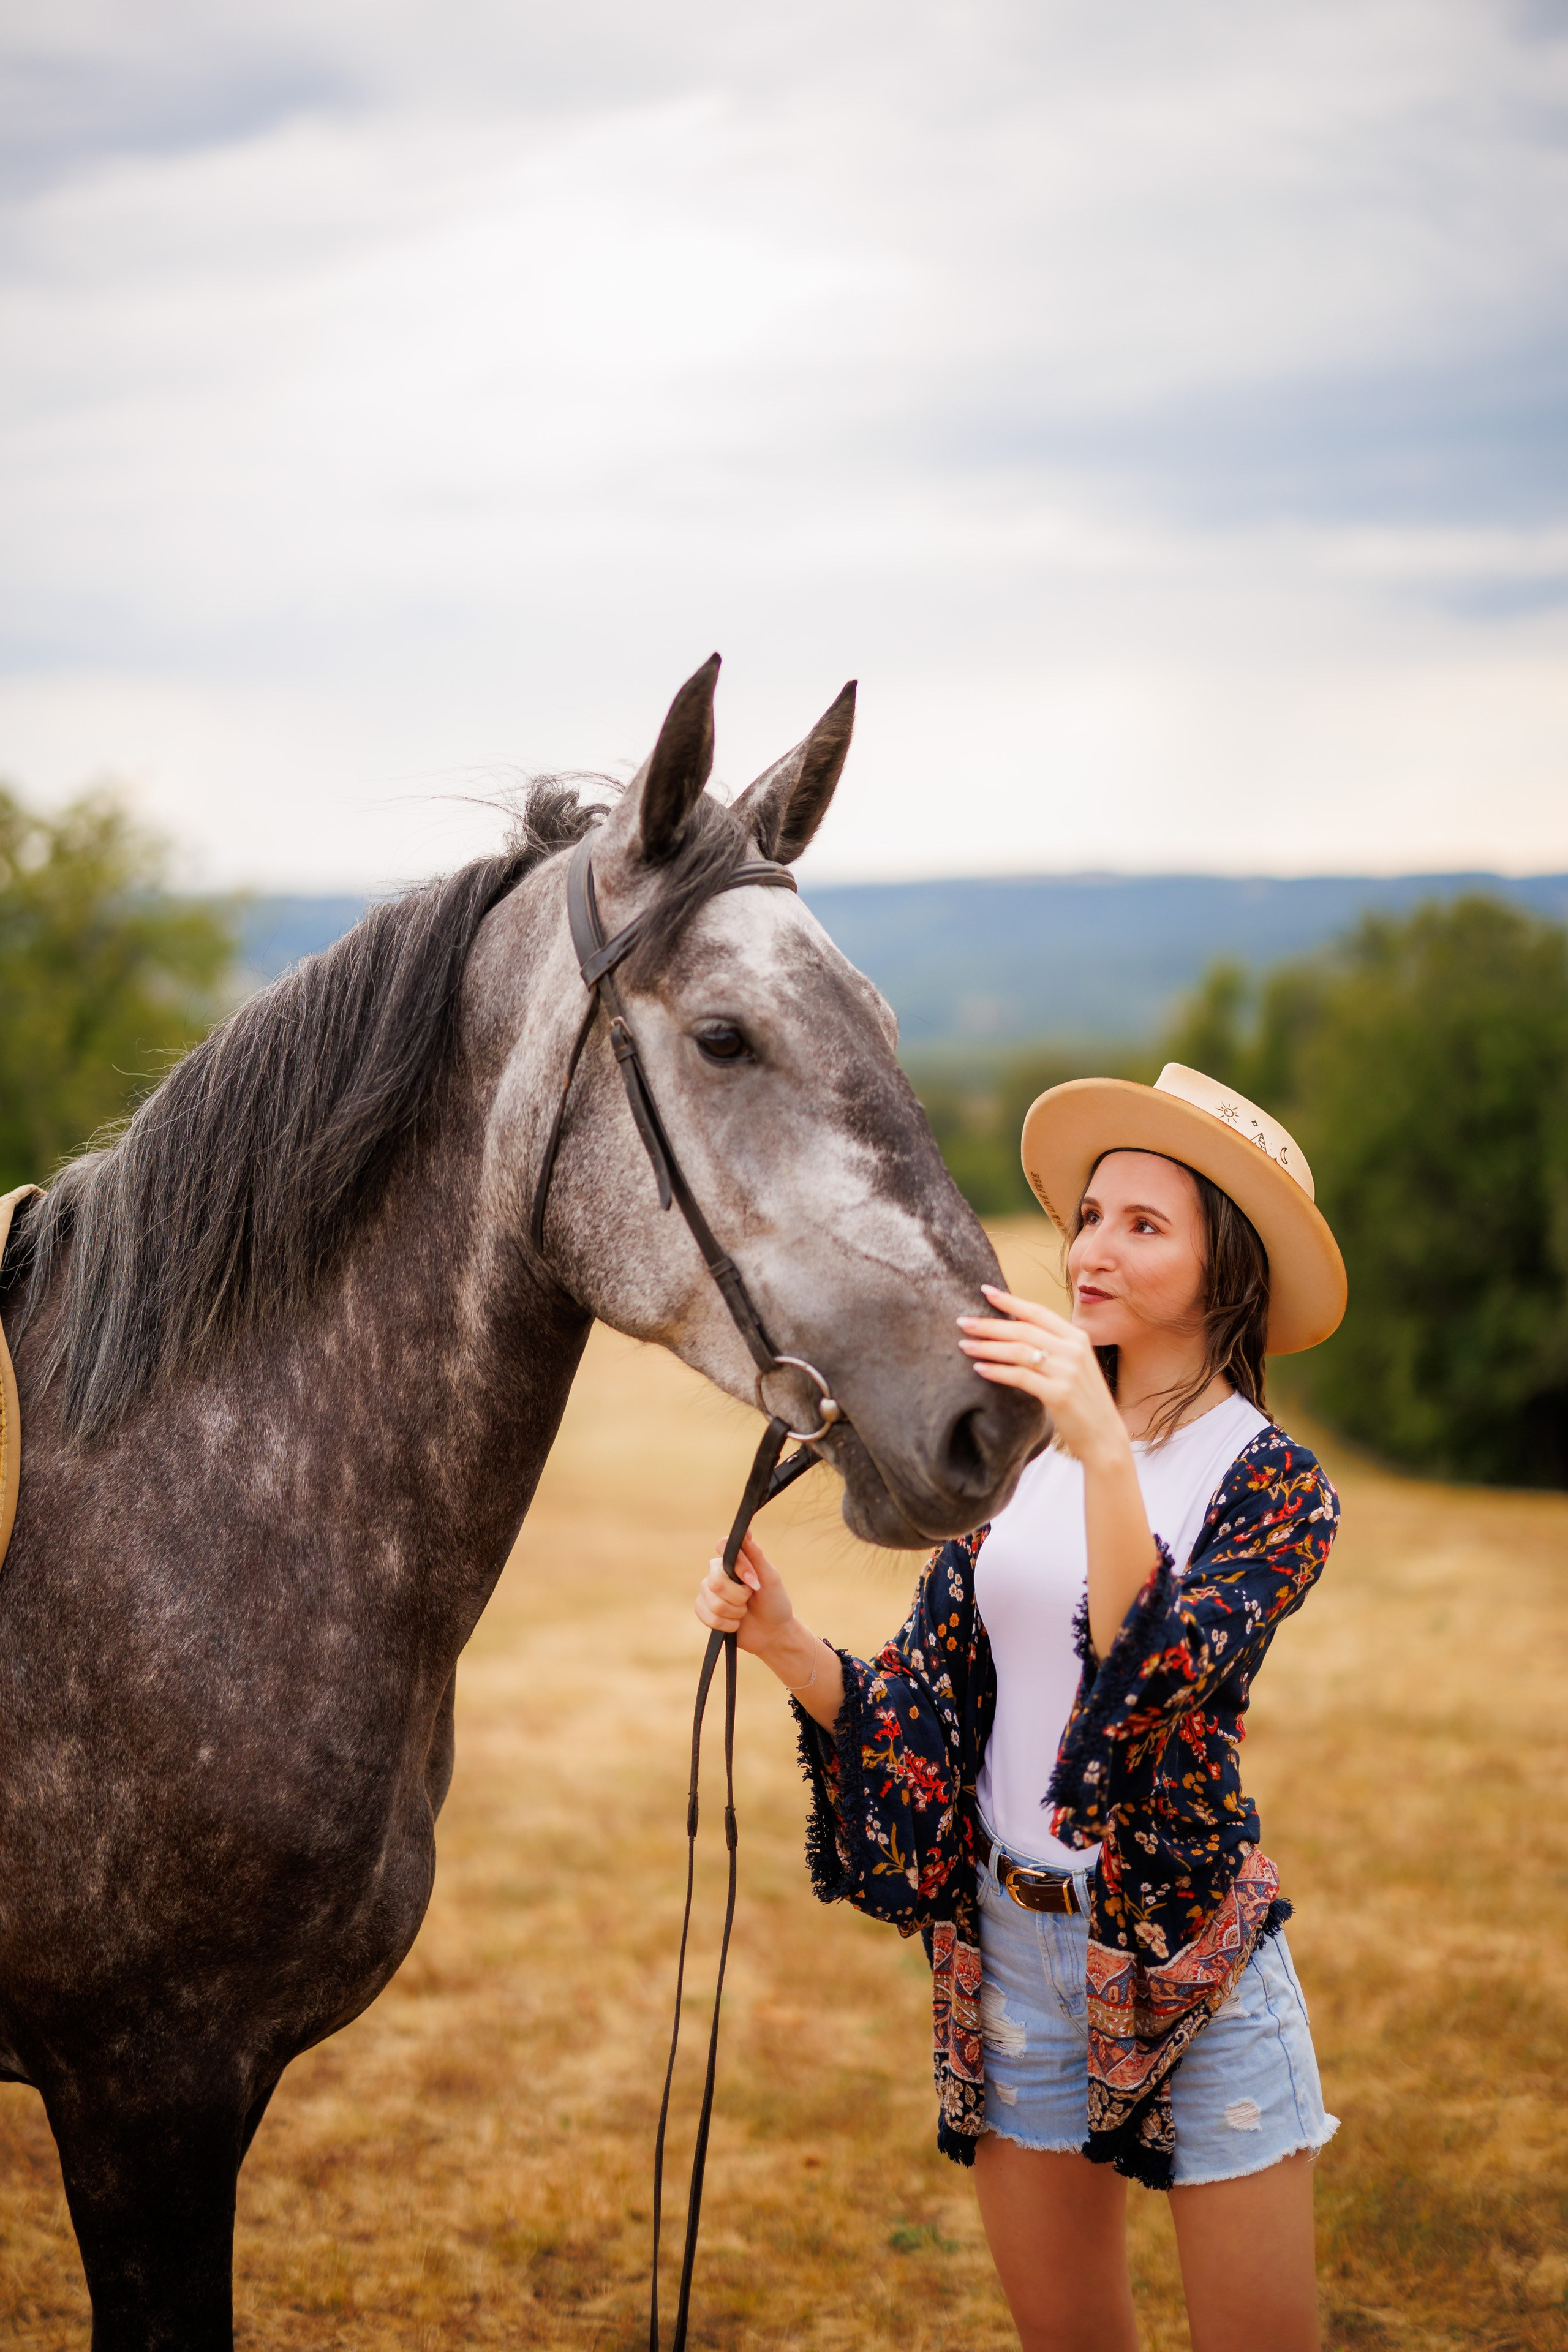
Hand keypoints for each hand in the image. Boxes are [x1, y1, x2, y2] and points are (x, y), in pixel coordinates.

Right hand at [693, 1530, 795, 1658]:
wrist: (772, 1633)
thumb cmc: (774, 1602)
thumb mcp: (770, 1577)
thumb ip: (755, 1555)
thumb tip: (746, 1531)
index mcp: (734, 1560)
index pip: (722, 1545)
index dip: (738, 1565)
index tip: (753, 1579)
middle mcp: (717, 1572)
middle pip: (715, 1581)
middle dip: (739, 1596)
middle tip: (750, 1598)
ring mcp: (708, 1591)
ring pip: (713, 1602)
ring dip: (735, 1612)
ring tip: (744, 1613)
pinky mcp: (704, 1611)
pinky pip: (707, 1616)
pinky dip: (726, 1624)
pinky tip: (735, 1624)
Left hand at [958, 1284, 1129, 1468]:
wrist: (1104, 1435)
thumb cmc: (1083, 1399)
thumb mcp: (1074, 1364)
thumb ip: (1053, 1345)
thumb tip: (1013, 1329)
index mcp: (1077, 1337)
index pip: (1038, 1312)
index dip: (1010, 1300)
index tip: (985, 1291)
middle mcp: (1073, 1350)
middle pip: (1023, 1329)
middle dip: (990, 1324)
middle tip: (962, 1321)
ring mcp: (1067, 1372)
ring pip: (1019, 1351)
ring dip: (988, 1347)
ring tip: (964, 1345)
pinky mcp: (1059, 1394)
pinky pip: (1020, 1377)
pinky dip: (997, 1371)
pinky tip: (979, 1369)